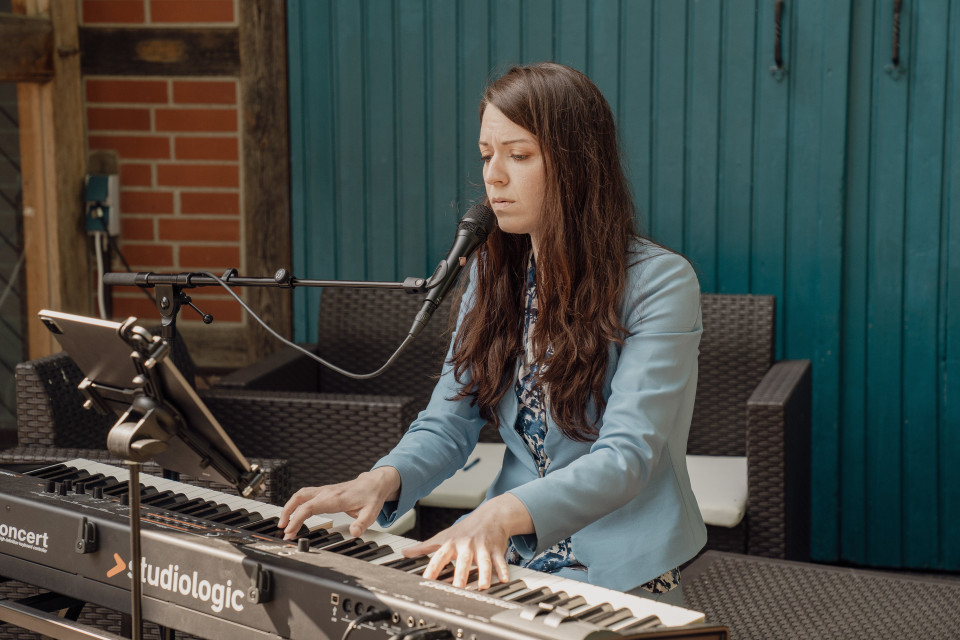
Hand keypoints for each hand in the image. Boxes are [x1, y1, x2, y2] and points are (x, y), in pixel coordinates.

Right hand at [278, 466, 400, 539]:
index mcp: (334, 498)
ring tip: (284, 523)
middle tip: (282, 528)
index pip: (309, 507)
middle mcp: (326, 492)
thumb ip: (362, 523)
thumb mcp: (371, 513)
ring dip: (289, 507)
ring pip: (300, 495)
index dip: (296, 519)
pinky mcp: (324, 492)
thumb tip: (354, 533)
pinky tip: (295, 514)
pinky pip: (305, 495)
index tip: (290, 531)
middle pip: (299, 498)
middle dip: (287, 512)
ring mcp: (324, 491)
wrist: (374, 483)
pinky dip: (296, 504)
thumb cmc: (371, 496)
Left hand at [401, 493, 532, 589]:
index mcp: (452, 544)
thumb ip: (424, 547)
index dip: (431, 570)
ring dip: (484, 574)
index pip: (439, 558)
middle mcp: (467, 545)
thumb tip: (405, 552)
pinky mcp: (497, 549)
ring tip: (483, 587)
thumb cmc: (465, 529)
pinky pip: (501, 561)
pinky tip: (505, 580)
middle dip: (460, 575)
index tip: (426, 582)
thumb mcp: (444, 536)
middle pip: (463, 561)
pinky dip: (504, 570)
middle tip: (457, 589)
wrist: (491, 515)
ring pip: (484, 562)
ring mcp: (483, 547)